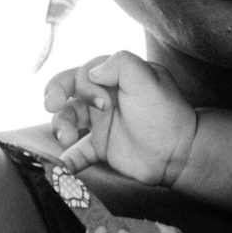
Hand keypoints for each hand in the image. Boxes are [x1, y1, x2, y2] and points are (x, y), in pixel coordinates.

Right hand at [44, 51, 197, 185]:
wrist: (179, 153)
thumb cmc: (166, 113)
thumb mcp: (148, 79)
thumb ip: (121, 64)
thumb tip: (91, 72)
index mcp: (115, 76)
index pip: (83, 72)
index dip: (85, 86)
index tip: (104, 104)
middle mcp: (104, 96)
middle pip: (66, 90)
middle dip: (54, 95)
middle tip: (52, 105)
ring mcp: (100, 123)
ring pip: (67, 119)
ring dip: (60, 125)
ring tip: (66, 138)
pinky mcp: (101, 147)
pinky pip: (76, 152)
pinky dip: (66, 160)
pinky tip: (61, 168)